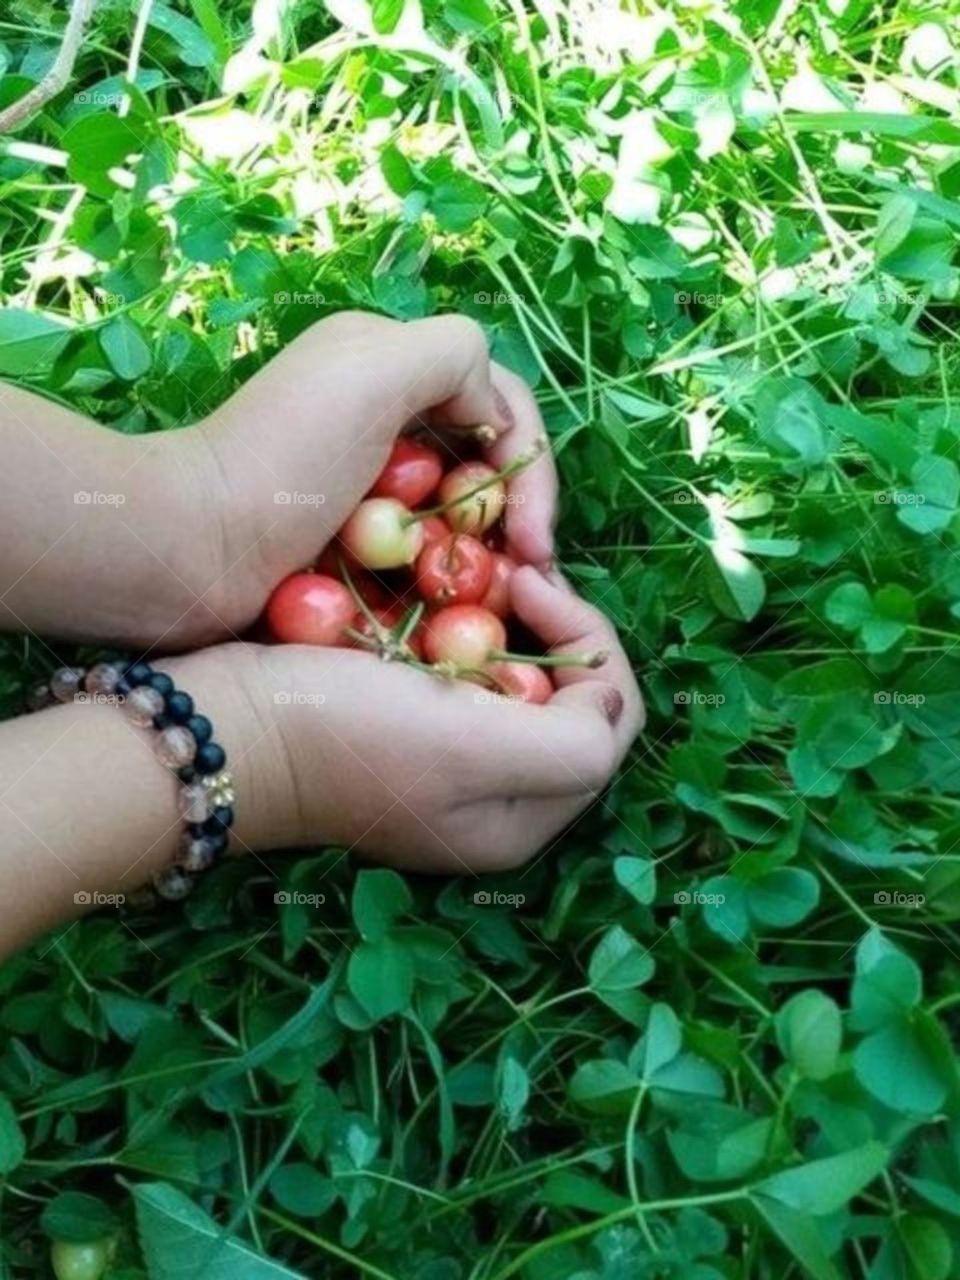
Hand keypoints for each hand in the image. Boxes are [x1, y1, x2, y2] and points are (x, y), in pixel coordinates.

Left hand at [0, 312, 554, 649]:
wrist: (192, 551)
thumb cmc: (283, 464)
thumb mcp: (373, 369)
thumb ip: (453, 355)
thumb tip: (491, 417)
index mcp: (390, 366)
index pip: (501, 406)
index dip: (532, 469)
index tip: (535, 542)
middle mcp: (382, 419)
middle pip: (486, 464)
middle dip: (515, 519)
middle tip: (527, 579)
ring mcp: (365, 486)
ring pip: (461, 517)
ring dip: (486, 556)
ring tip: (497, 602)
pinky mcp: (349, 544)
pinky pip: (421, 556)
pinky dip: (443, 579)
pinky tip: (452, 608)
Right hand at [191, 569, 641, 869]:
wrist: (223, 726)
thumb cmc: (346, 735)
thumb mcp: (477, 749)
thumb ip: (574, 741)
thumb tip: (606, 700)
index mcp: (525, 818)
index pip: (609, 720)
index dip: (591, 641)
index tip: (529, 582)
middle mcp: (496, 800)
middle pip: (572, 701)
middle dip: (557, 629)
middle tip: (514, 572)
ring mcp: (449, 766)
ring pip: (522, 681)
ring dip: (515, 624)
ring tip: (484, 575)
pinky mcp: (407, 732)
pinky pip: (470, 674)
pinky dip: (469, 631)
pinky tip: (441, 598)